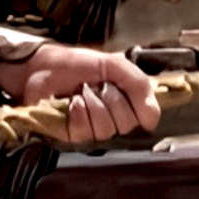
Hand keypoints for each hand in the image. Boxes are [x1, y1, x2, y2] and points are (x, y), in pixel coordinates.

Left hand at [4, 44, 157, 143]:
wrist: (46, 66)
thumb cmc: (79, 64)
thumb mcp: (117, 66)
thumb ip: (140, 87)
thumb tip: (153, 119)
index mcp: (127, 102)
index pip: (146, 117)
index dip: (136, 101)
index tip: (122, 85)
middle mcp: (112, 118)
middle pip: (126, 125)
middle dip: (113, 100)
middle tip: (100, 86)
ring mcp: (91, 128)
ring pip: (106, 130)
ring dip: (94, 105)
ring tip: (83, 91)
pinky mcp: (70, 135)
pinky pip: (84, 133)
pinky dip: (79, 113)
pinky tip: (73, 102)